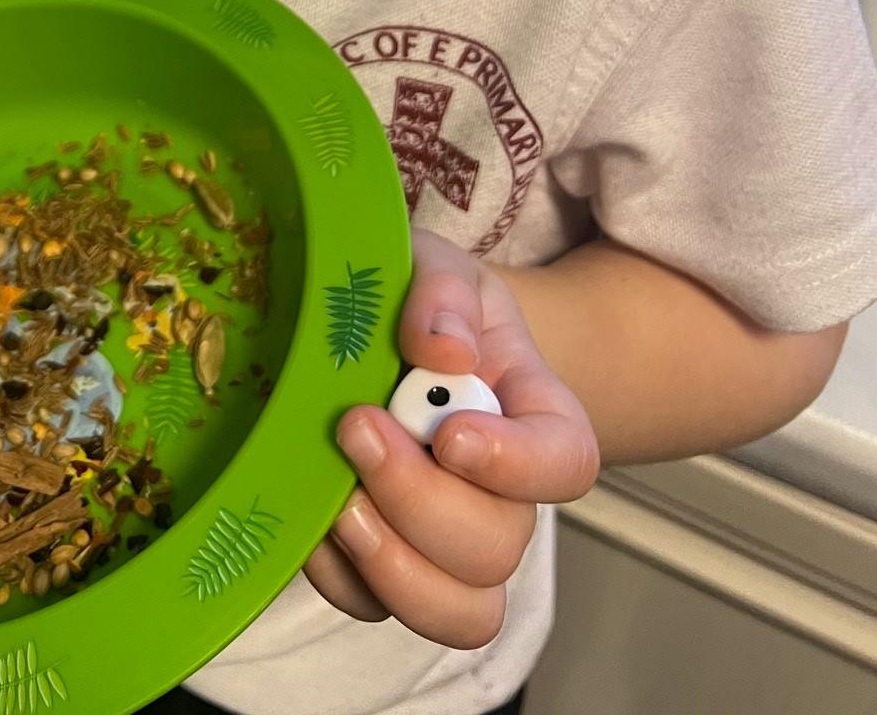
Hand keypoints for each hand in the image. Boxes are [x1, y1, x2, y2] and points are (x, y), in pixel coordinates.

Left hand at [305, 229, 598, 648]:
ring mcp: (447, 540)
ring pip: (460, 609)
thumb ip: (443, 294)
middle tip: (357, 429)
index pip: (567, 463)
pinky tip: (309, 513)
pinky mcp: (386, 567)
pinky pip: (376, 607)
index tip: (452, 433)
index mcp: (533, 416)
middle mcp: (503, 494)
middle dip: (421, 501)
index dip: (518, 466)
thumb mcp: (434, 267)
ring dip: (393, 565)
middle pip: (499, 546)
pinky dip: (338, 574)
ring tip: (337, 499)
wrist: (372, 329)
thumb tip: (442, 350)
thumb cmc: (417, 301)